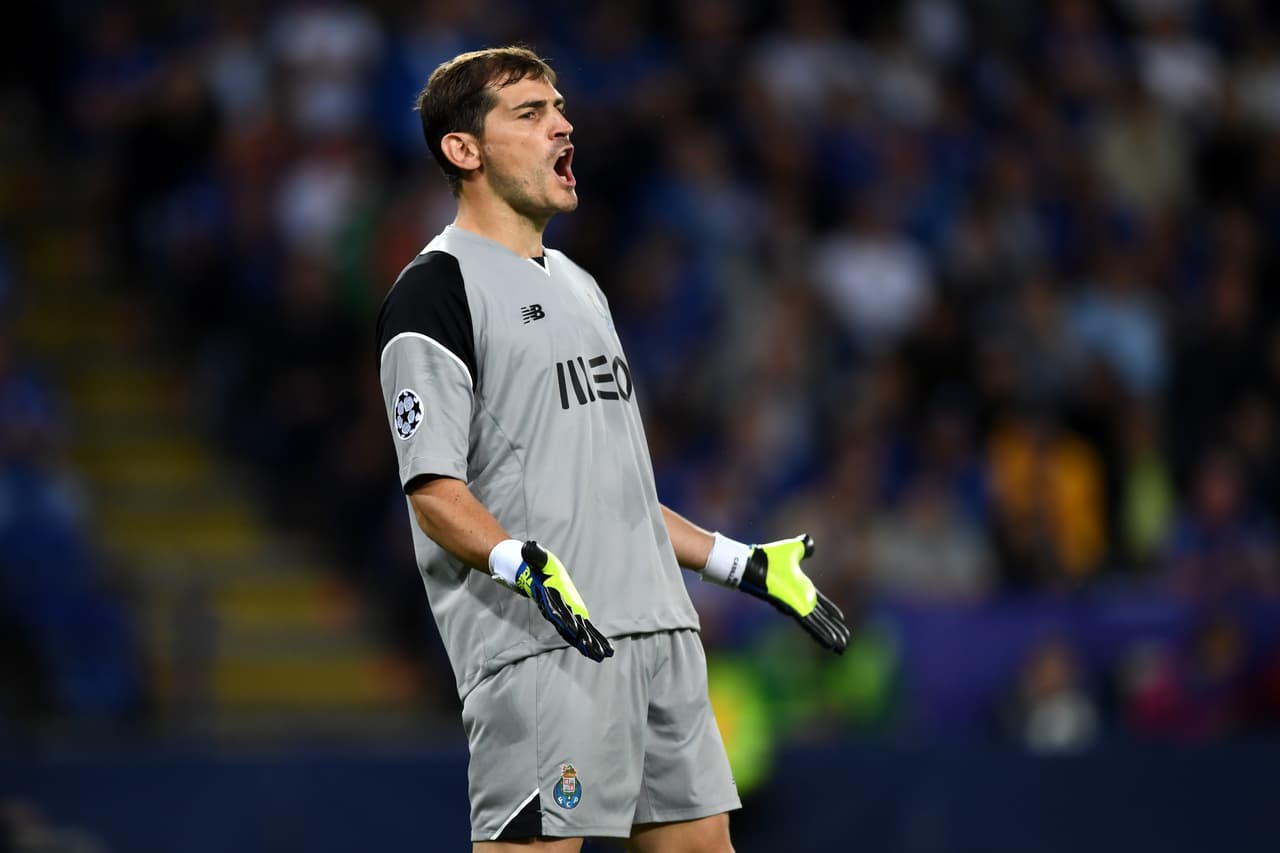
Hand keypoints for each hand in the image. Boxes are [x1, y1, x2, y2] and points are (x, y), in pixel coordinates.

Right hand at [505, 541, 613, 661]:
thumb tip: (530, 547)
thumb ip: (535, 554)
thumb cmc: (536, 565)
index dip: (565, 620)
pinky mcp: (569, 616)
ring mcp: (562, 615)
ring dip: (588, 644)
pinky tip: (599, 650)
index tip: (574, 630)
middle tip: (595, 652)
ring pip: (575, 633)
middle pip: (569, 627)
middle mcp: (556, 610)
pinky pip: (579, 630)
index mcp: (550, 596)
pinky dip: (589, 639)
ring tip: (602, 656)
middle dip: (582, 639)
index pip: (557, 610)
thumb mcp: (537, 557)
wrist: (529, 575)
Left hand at [738, 535, 848, 653]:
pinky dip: (820, 634)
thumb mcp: (792, 549)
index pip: (820, 603)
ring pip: (817, 625)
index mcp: (801, 587)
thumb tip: (809, 541)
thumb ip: (803, 547)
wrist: (753, 564)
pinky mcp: (792, 609)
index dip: (830, 611)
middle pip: (821, 618)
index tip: (841, 619)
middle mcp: (800, 599)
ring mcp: (796, 606)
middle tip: (845, 642)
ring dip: (830, 636)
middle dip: (834, 629)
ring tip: (842, 648)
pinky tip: (830, 644)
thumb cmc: (767, 557)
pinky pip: (809, 625)